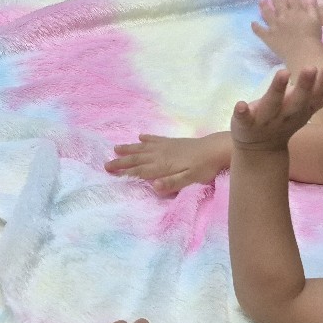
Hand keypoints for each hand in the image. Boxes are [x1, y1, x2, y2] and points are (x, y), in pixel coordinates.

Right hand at [105, 132, 229, 194]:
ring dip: (129, 148)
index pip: (140, 169)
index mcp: (163, 165)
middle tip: (105, 163)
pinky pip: (156, 139)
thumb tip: (153, 186)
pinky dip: (147, 138)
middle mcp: (161, 154)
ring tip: (116, 148)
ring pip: (143, 147)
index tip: (109, 170)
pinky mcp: (173, 142)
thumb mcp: (190, 178)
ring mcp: (167, 147)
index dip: (125, 170)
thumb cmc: (205, 167)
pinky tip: (141, 136)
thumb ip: (172, 183)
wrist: (217, 148)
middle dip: (121, 161)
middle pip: (137, 158)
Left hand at [232, 65, 322, 152]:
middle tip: (311, 68)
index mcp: (301, 110)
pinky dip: (242, 112)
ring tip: (283, 72)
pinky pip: (244, 119)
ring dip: (278, 90)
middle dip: (305, 85)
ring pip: (272, 105)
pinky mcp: (245, 125)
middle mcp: (286, 115)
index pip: (316, 95)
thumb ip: (317, 93)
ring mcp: (266, 121)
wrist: (260, 150)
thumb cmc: (284, 120)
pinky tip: (240, 104)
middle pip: (298, 100)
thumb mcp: (303, 109)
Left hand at [252, 0, 322, 74]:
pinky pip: (260, 31)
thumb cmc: (312, 37)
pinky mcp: (269, 37)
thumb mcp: (316, 20)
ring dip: (263, 6)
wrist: (303, 53)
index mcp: (296, 11)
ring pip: (267, 13)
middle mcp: (283, 16)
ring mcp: (274, 26)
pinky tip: (252, 23)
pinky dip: (255, 27)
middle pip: (277, 2)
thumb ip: (312, 8)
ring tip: (260, 1)